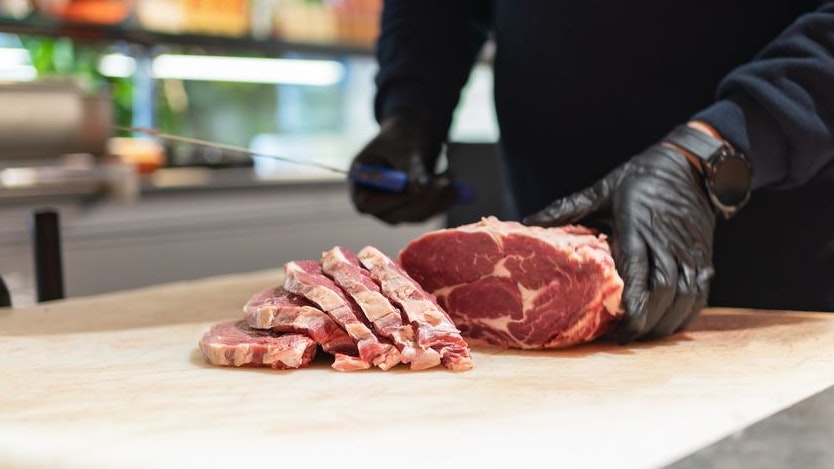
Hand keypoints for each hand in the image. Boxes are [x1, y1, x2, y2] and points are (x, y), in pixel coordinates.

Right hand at [349, 112, 456, 223]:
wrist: (412, 136)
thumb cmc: (401, 137)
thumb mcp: (403, 148)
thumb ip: (409, 169)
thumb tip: (419, 190)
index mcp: (359, 184)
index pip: (367, 204)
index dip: (390, 200)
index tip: (414, 188)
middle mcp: (373, 203)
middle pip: (394, 216)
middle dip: (422, 199)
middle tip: (446, 180)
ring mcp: (392, 211)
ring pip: (415, 216)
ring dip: (438, 198)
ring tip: (451, 174)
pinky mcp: (411, 212)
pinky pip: (428, 213)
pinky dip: (443, 201)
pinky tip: (454, 186)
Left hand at [523, 135, 717, 342]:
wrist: (690, 166)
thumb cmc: (641, 178)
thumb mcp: (602, 189)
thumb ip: (568, 208)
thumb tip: (530, 221)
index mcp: (638, 228)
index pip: (639, 274)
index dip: (631, 306)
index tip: (617, 327)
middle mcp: (666, 243)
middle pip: (664, 294)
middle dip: (646, 323)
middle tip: (624, 339)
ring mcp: (688, 253)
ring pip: (684, 298)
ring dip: (665, 323)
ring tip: (642, 337)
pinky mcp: (702, 258)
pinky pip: (698, 294)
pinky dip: (684, 314)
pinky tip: (666, 324)